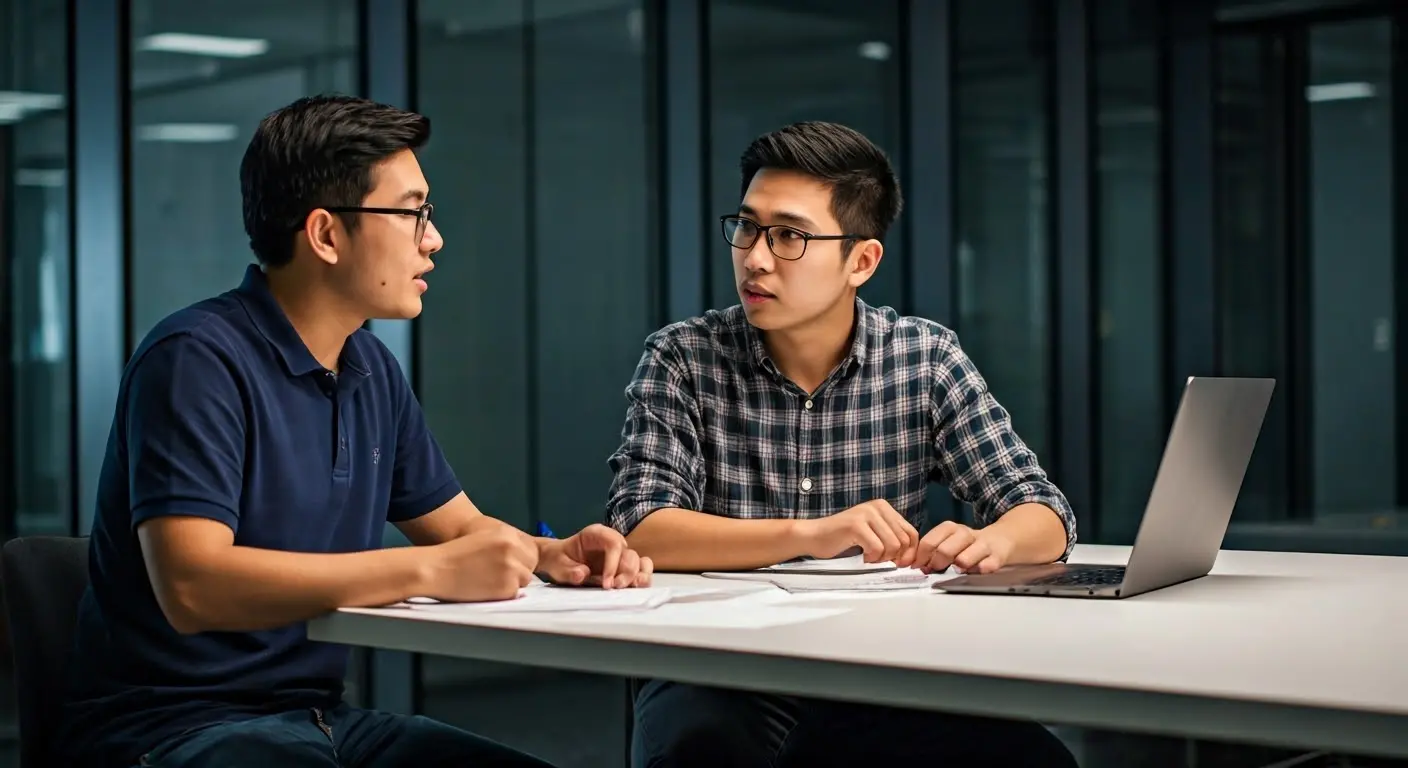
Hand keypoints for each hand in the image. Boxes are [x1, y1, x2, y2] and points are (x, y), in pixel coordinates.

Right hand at [424, 524, 538, 601]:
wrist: (436, 569)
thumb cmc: (455, 556)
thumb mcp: (485, 539)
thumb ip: (507, 545)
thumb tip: (526, 559)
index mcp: (507, 533)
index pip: (530, 549)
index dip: (520, 558)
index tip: (506, 563)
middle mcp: (513, 547)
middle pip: (531, 564)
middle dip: (519, 570)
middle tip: (495, 573)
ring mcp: (512, 567)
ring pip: (525, 579)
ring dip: (512, 582)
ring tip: (488, 580)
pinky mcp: (507, 586)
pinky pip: (515, 593)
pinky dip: (503, 594)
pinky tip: (485, 588)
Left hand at [538, 524, 652, 588]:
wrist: (558, 561)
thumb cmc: (559, 559)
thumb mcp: (557, 564)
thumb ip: (569, 570)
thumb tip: (583, 574)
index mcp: (596, 534)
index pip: (614, 543)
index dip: (614, 563)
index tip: (606, 583)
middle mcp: (612, 542)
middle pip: (629, 554)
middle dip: (626, 573)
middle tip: (614, 588)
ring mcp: (620, 554)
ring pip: (640, 562)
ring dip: (638, 576)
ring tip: (629, 589)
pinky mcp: (623, 567)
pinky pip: (641, 571)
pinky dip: (640, 580)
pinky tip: (633, 589)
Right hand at [797, 500, 918, 565]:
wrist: (814, 537)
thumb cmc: (843, 539)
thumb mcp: (874, 535)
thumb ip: (892, 540)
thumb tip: (911, 558)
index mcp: (884, 507)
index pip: (911, 533)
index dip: (908, 553)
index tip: (897, 563)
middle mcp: (877, 507)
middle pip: (903, 541)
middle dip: (894, 557)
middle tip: (878, 560)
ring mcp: (866, 514)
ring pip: (892, 546)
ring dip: (881, 558)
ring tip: (868, 556)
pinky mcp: (856, 525)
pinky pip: (877, 549)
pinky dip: (871, 558)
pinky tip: (861, 556)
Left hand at [915, 521, 1013, 574]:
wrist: (1001, 539)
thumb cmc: (969, 544)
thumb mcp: (949, 541)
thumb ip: (933, 550)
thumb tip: (915, 564)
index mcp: (951, 529)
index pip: (929, 542)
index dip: (920, 557)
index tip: (917, 566)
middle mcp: (966, 534)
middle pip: (944, 550)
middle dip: (936, 564)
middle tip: (935, 571)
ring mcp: (982, 545)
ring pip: (963, 559)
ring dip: (957, 568)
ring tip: (957, 570)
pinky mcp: (997, 557)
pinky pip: (984, 567)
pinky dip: (977, 572)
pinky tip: (975, 571)